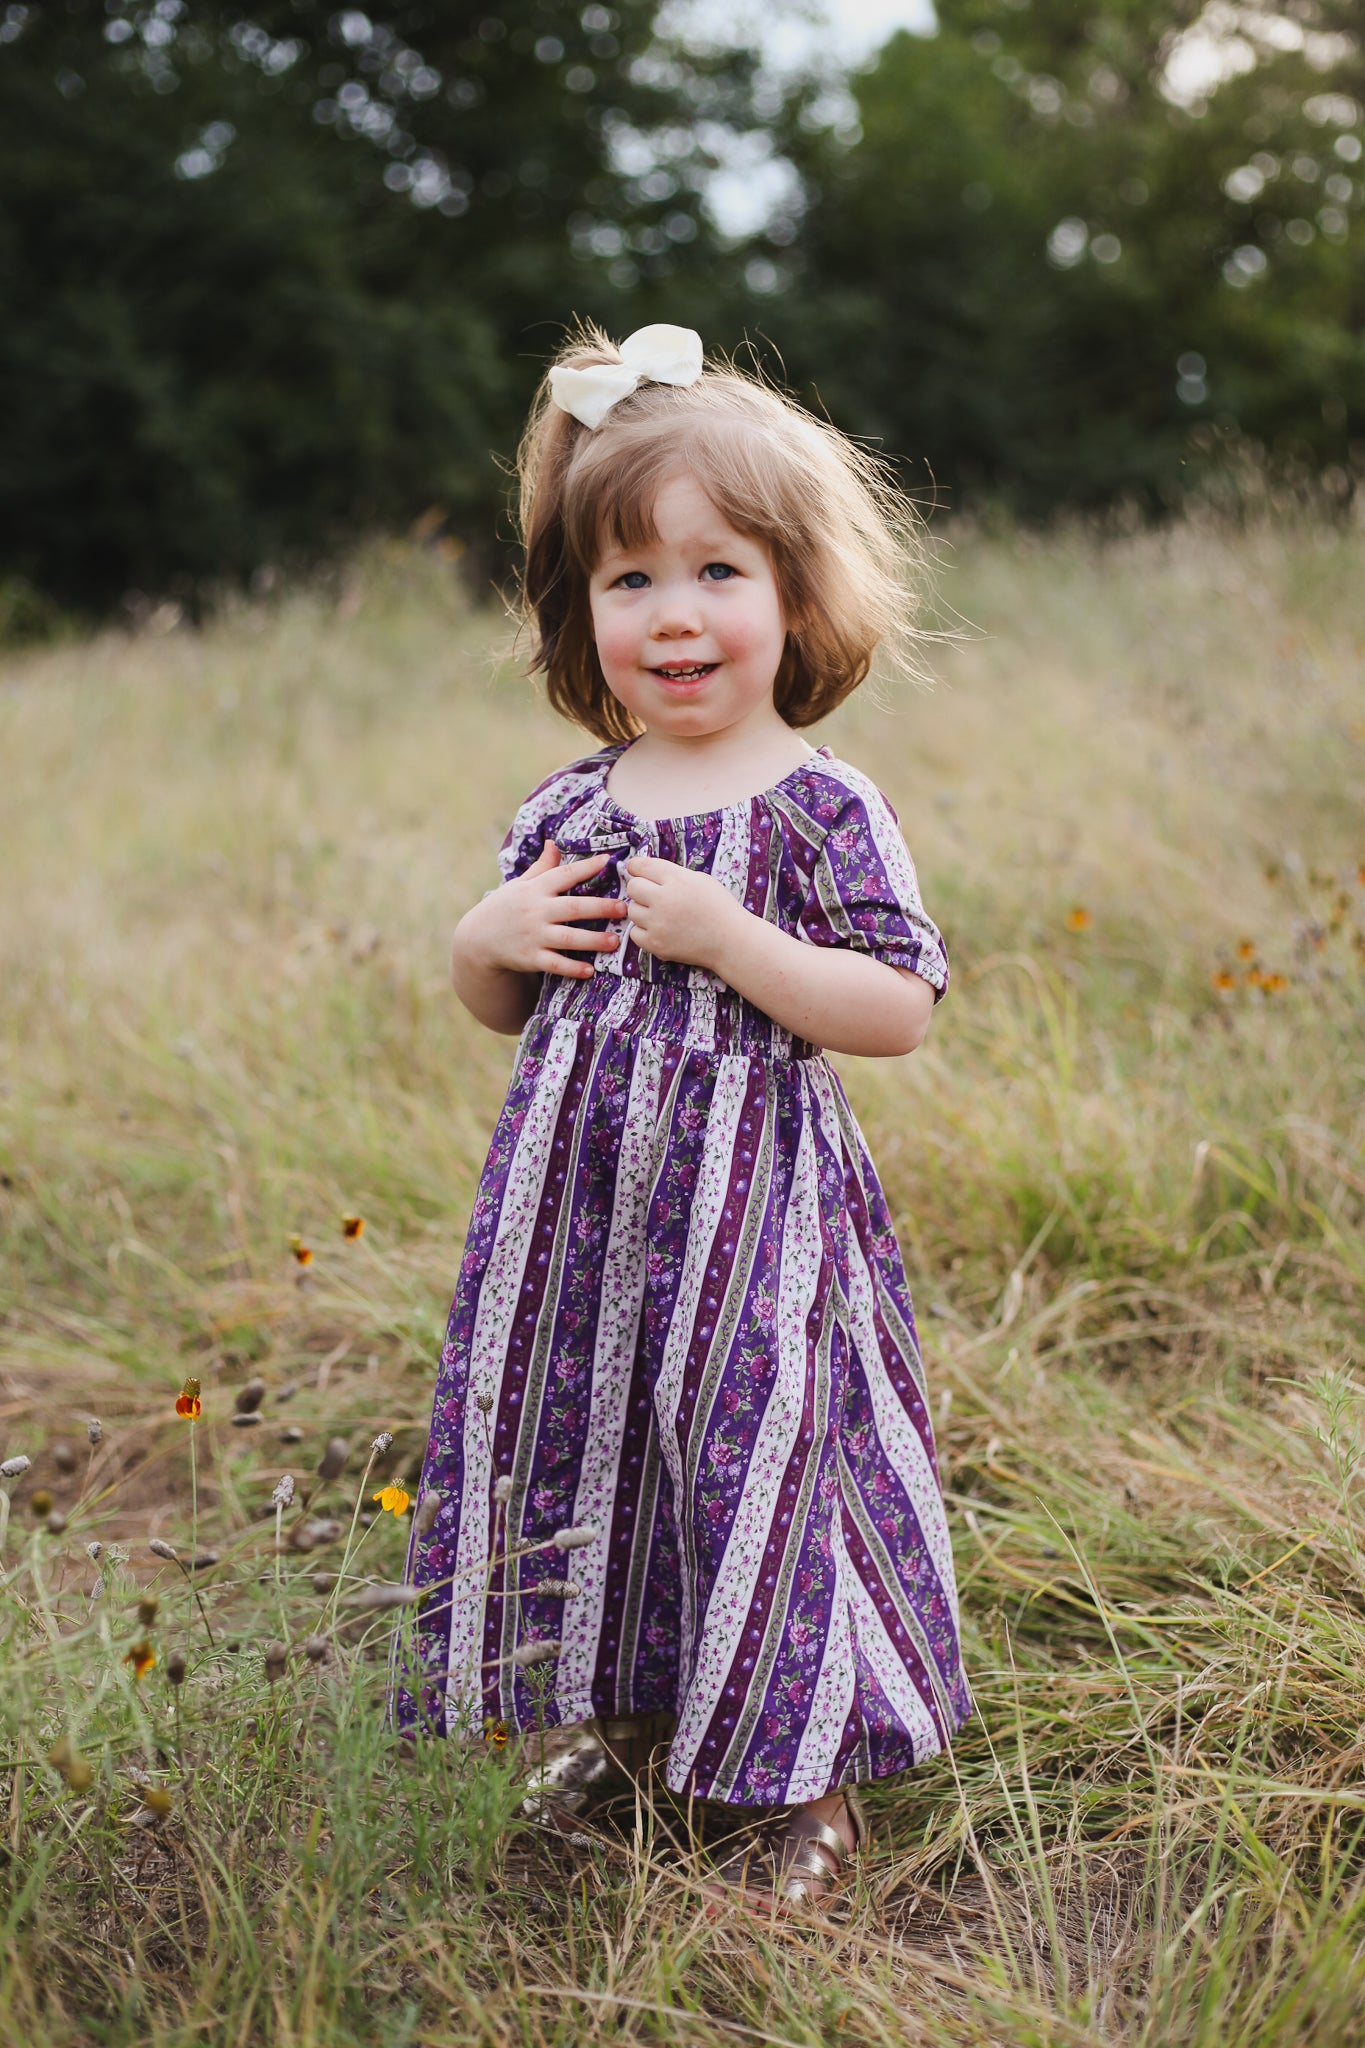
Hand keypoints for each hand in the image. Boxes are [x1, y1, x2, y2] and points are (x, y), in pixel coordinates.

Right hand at [455, 841, 627, 982]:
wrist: (477, 939)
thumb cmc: (505, 907)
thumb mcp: (520, 884)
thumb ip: (541, 867)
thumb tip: (555, 843)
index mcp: (536, 889)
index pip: (564, 875)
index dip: (586, 867)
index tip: (609, 861)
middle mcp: (536, 911)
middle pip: (573, 908)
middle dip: (600, 907)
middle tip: (624, 908)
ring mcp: (533, 936)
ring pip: (569, 938)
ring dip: (594, 940)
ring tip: (616, 942)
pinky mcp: (530, 958)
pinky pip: (555, 964)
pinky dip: (572, 968)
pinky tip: (590, 970)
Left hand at [622, 854, 745, 970]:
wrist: (731, 941)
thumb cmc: (719, 908)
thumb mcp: (701, 880)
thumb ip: (673, 874)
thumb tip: (647, 871)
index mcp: (677, 879)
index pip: (641, 866)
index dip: (636, 867)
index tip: (637, 871)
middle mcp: (664, 899)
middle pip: (633, 887)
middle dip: (641, 889)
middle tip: (654, 897)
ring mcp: (658, 923)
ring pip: (632, 910)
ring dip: (643, 912)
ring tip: (661, 915)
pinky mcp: (656, 944)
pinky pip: (634, 933)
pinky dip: (644, 932)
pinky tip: (659, 930)